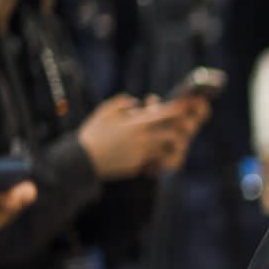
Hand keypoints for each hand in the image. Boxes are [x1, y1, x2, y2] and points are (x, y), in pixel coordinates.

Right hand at [78, 96, 201, 179]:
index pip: (165, 114)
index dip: (178, 109)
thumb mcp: (104, 111)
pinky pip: (155, 159)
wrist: (82, 160)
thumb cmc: (93, 133)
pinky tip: (154, 152)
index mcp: (136, 123)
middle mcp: (142, 139)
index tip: (186, 106)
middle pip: (173, 133)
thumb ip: (122, 102)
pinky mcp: (139, 166)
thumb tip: (137, 102)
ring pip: (166, 148)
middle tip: (185, 126)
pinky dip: (158, 155)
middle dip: (181, 129)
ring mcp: (142, 154)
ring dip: (170, 143)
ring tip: (170, 139)